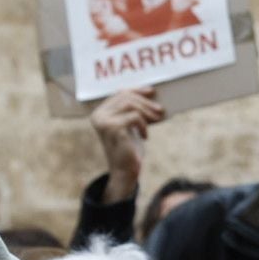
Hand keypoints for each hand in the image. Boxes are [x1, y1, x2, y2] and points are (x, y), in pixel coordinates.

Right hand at [90, 87, 163, 203]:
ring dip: (147, 112)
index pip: (119, 93)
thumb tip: (150, 91)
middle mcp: (98, 115)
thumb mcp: (130, 124)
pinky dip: (144, 125)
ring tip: (156, 120)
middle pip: (126, 97)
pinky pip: (135, 117)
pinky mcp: (113, 128)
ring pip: (130, 104)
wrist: (125, 170)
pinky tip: (145, 136)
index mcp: (99, 112)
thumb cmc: (129, 146)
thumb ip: (132, 109)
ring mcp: (103, 122)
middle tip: (160, 110)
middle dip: (146, 102)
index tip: (152, 91)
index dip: (137, 90)